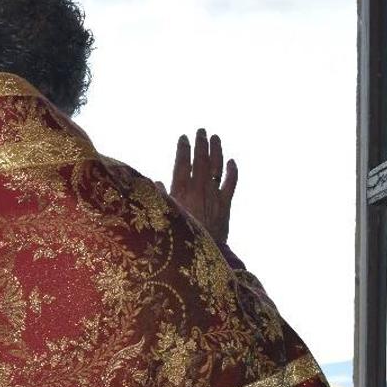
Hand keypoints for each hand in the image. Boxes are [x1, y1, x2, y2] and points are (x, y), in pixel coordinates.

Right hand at [162, 128, 237, 242]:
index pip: (182, 163)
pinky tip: (232, 161)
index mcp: (181, 191)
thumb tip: (155, 183)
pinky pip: (231, 183)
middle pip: (201, 160)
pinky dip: (232, 171)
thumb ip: (160, 198)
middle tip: (201, 131)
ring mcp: (214, 196)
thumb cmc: (179, 238)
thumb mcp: (165, 217)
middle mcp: (198, 189)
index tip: (183, 137)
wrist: (201, 255)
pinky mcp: (226, 205)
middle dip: (201, 144)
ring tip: (216, 138)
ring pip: (217, 167)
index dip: (183, 148)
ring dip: (217, 151)